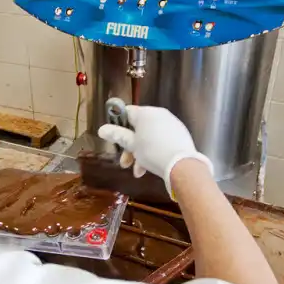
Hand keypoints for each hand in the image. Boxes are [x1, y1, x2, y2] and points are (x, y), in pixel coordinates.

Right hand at [98, 105, 213, 197]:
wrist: (181, 165)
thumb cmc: (152, 151)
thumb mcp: (131, 145)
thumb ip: (117, 135)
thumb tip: (102, 129)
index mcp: (146, 113)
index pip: (127, 112)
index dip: (118, 125)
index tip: (115, 139)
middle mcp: (159, 114)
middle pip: (138, 128)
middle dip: (130, 147)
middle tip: (125, 163)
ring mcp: (172, 124)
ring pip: (150, 137)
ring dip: (141, 153)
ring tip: (140, 171)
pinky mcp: (180, 135)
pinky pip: (162, 141)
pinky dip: (155, 151)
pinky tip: (153, 166)